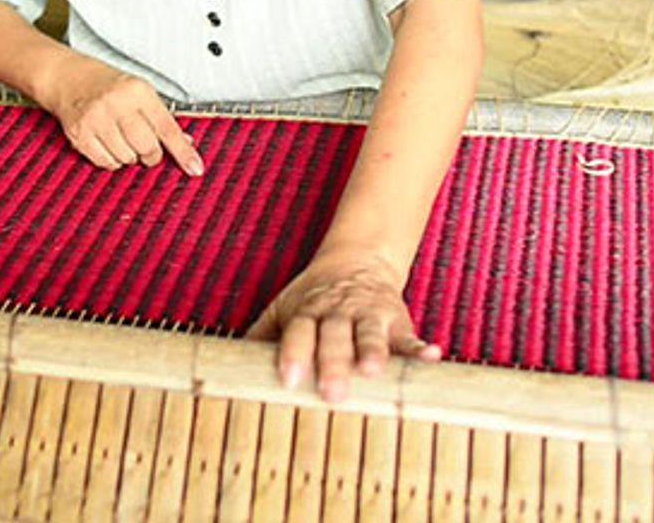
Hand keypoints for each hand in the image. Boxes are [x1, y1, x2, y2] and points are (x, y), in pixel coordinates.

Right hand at [41, 56, 203, 176]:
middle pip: (147, 147)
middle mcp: (117, 104)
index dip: (183, 152)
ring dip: (129, 156)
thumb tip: (186, 144)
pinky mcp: (80, 134)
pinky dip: (111, 160)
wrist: (68, 79)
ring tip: (122, 139)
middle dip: (151, 154)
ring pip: (126, 158)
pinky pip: (105, 163)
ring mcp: (96, 119)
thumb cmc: (108, 85)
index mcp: (137, 91)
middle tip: (146, 147)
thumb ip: (162, 118)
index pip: (167, 127)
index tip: (195, 168)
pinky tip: (108, 144)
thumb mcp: (140, 92)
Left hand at [246, 249, 439, 402]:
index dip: (294, 353)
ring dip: (373, 351)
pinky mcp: (397, 321)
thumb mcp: (283, 310)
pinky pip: (409, 336)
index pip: (298, 332)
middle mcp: (337, 314)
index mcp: (307, 313)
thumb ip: (260, 336)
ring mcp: (368, 316)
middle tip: (332, 392)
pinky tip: (432, 357)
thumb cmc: (313, 299)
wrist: (356, 262)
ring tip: (374, 371)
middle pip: (334, 337)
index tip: (288, 378)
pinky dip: (420, 348)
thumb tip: (221, 366)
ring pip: (369, 335)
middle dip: (333, 362)